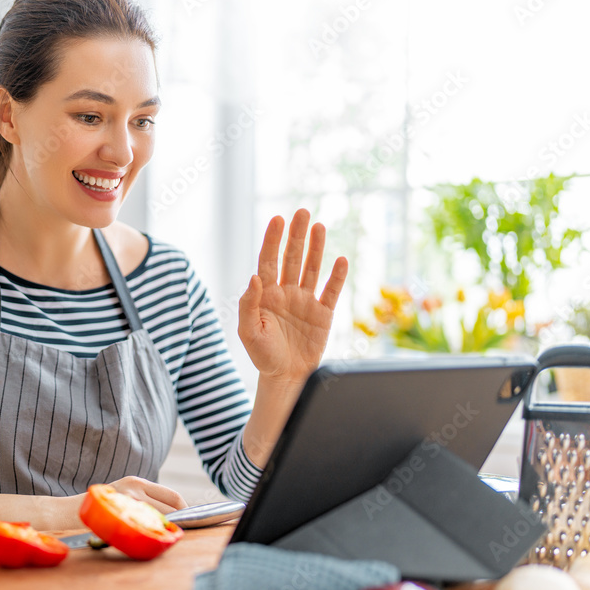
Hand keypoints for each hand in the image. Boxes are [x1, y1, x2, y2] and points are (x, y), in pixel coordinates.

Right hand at [40, 477, 186, 530]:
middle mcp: (134, 490)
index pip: (173, 496)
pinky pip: (145, 530)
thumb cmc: (99, 509)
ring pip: (161, 520)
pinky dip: (155, 537)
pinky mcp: (119, 518)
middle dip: (182, 522)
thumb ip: (143, 502)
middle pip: (172, 508)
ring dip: (170, 531)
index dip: (186, 509)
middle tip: (186, 534)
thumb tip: (171, 517)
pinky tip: (156, 542)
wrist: (68, 512)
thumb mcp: (122, 497)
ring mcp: (127, 503)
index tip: (190, 520)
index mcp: (137, 482)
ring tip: (173, 539)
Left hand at [238, 209, 348, 385]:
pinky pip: (331, 291)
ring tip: (319, 226)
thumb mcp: (248, 331)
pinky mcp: (323, 314)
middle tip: (301, 212)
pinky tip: (341, 260)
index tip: (277, 219)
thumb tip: (254, 277)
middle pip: (292, 257)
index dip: (273, 240)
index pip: (268, 261)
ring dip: (316, 248)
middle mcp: (286, 292)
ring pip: (311, 268)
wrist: (285, 377)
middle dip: (296, 235)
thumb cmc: (263, 355)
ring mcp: (305, 301)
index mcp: (266, 294)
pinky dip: (337, 276)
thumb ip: (248, 304)